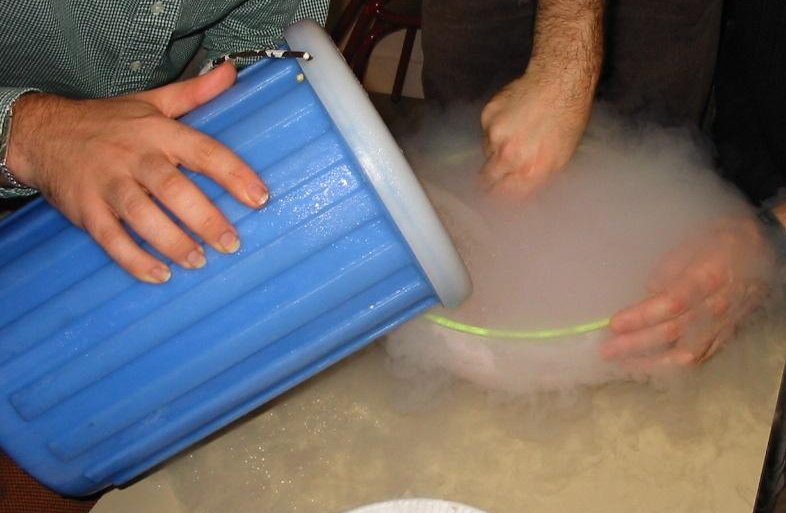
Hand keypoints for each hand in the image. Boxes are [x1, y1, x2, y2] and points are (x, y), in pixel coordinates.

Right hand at [7, 62, 267, 282]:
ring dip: (172, 242)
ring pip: (142, 216)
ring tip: (198, 261)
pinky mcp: (87, 210)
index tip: (260, 197)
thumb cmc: (106, 121)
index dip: (233, 174)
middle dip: (203, 218)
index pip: (203, 151)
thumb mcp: (151, 101)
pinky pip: (111, 239)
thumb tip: (231, 72)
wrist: (41, 133)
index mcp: (157, 132)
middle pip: (172, 188)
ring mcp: (108, 185)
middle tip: (230, 242)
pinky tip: (159, 274)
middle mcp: (134, 157)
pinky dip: (134, 260)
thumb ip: (194, 92)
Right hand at [479, 63, 593, 197]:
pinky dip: (495, 128)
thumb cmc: (568, 120)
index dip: (498, 195)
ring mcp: (496, 136)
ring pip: (486, 152)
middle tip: (496, 171)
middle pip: (485, 178)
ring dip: (496, 148)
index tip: (496, 193)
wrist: (560, 82)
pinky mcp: (487, 117)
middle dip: (490, 177)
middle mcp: (510, 156)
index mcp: (531, 171)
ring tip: (517, 132)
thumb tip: (517, 192)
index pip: (501, 196)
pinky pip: (486, 131)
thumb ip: (535, 179)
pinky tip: (513, 117)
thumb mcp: (561, 159)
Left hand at [600, 217, 773, 369]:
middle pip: (674, 332)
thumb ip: (671, 265)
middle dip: (637, 344)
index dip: (643, 316)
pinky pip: (700, 357)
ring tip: (623, 363)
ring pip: (688, 354)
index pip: (672, 304)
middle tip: (607, 350)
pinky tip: (649, 365)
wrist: (766, 247)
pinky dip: (672, 366)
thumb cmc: (724, 239)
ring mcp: (724, 324)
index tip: (614, 323)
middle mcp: (717, 306)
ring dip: (652, 362)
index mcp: (709, 277)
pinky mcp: (727, 334)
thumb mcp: (695, 240)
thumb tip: (649, 289)